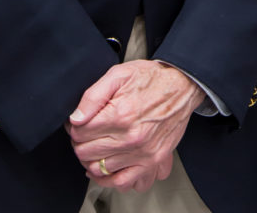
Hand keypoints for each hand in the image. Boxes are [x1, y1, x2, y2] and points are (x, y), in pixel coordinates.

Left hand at [67, 59, 203, 192]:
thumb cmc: (151, 79)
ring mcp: (142, 152)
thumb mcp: (119, 74)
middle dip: (80, 142)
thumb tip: (75, 118)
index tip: (79, 122)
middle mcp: (131, 137)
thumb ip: (93, 96)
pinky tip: (106, 168)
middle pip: (86, 152)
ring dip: (91, 159)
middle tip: (85, 133)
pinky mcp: (152, 161)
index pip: (79, 133)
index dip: (74, 126)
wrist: (182, 86)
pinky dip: (109, 179)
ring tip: (95, 146)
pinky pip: (122, 182)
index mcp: (120, 114)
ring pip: (99, 168)